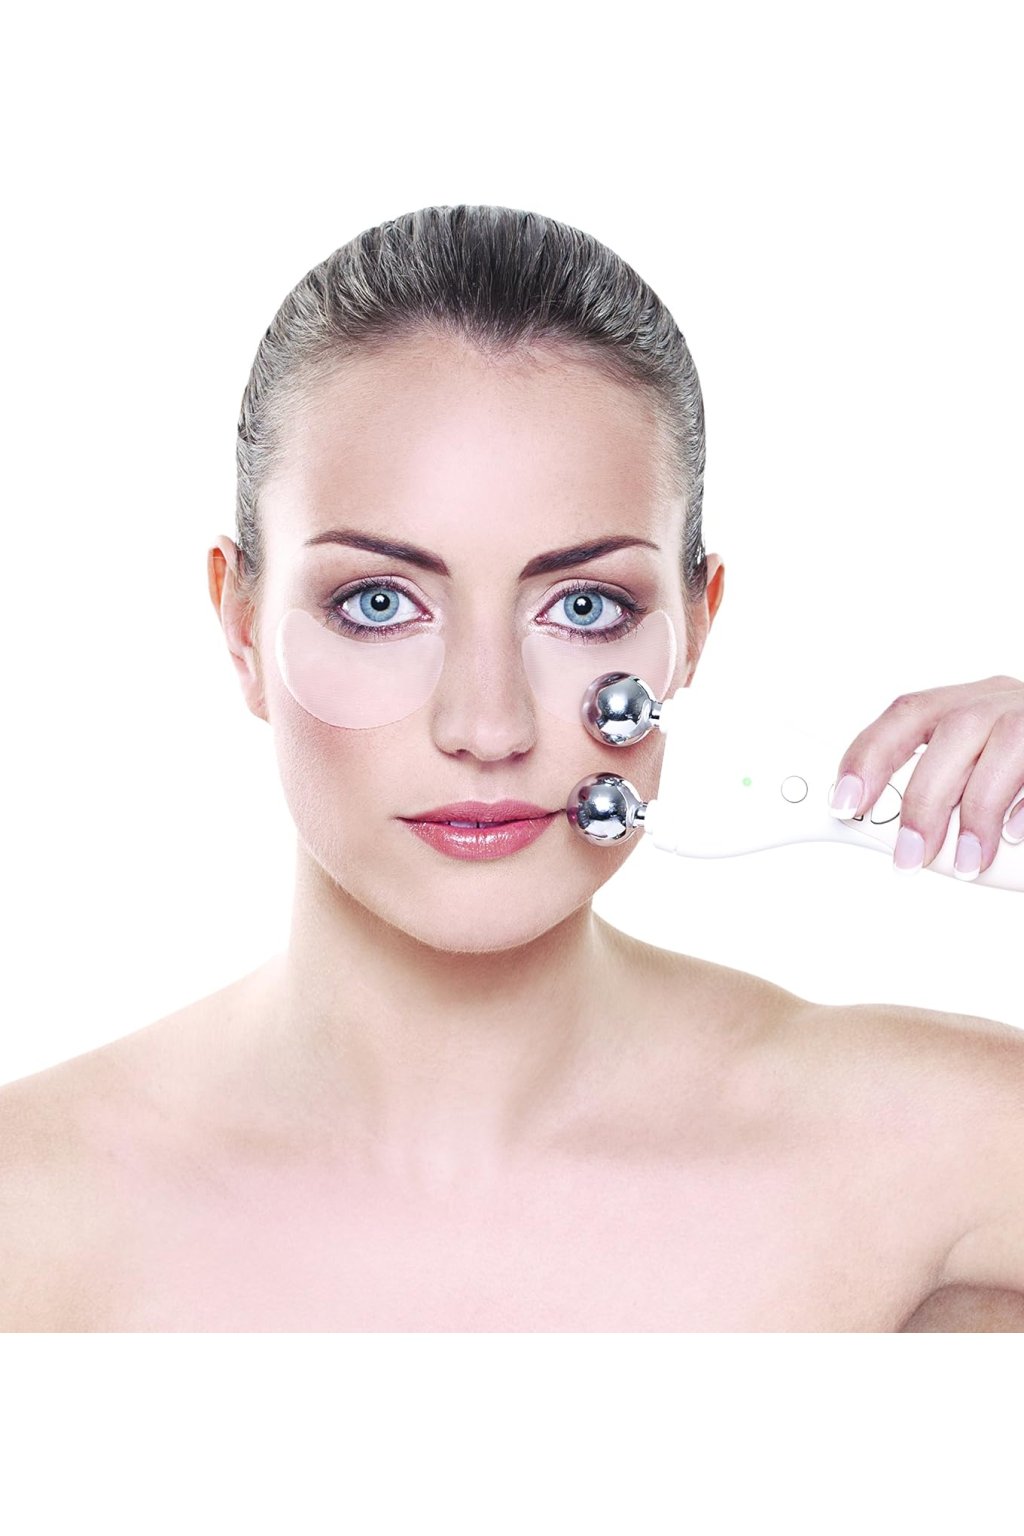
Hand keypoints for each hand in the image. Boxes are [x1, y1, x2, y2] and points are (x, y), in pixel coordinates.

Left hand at [829, 675, 1023, 878]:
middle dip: (924, 798)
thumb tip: (896, 838)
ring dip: (977, 810)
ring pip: (1004, 744)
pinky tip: (1014, 836)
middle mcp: (1004, 701)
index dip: (870, 755)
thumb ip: (941, 798)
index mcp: (968, 706)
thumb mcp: (974, 779)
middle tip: (909, 857)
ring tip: (966, 863)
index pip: (907, 713)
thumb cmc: (1018, 782)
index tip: (845, 803)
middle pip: (953, 731)